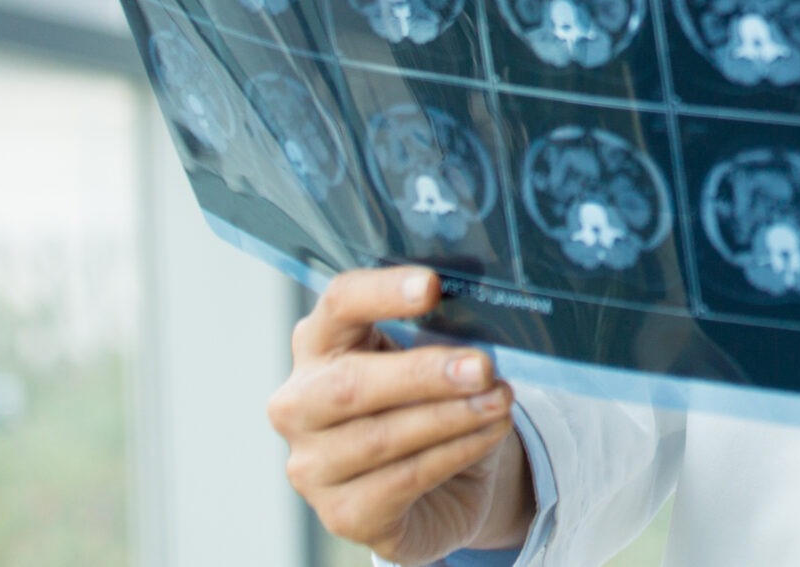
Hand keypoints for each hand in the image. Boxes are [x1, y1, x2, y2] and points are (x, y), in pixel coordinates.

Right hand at [268, 268, 533, 563]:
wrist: (439, 486)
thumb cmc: (428, 402)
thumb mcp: (433, 356)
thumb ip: (446, 330)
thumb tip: (487, 309)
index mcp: (319, 344)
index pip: (338, 304)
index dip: (383, 292)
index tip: (433, 285)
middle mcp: (299, 404)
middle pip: (351, 383)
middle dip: (424, 373)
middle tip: (483, 366)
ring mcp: (312, 464)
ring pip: (380, 437)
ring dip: (451, 416)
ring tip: (501, 400)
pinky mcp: (341, 513)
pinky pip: (403, 479)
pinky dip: (455, 453)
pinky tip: (489, 433)